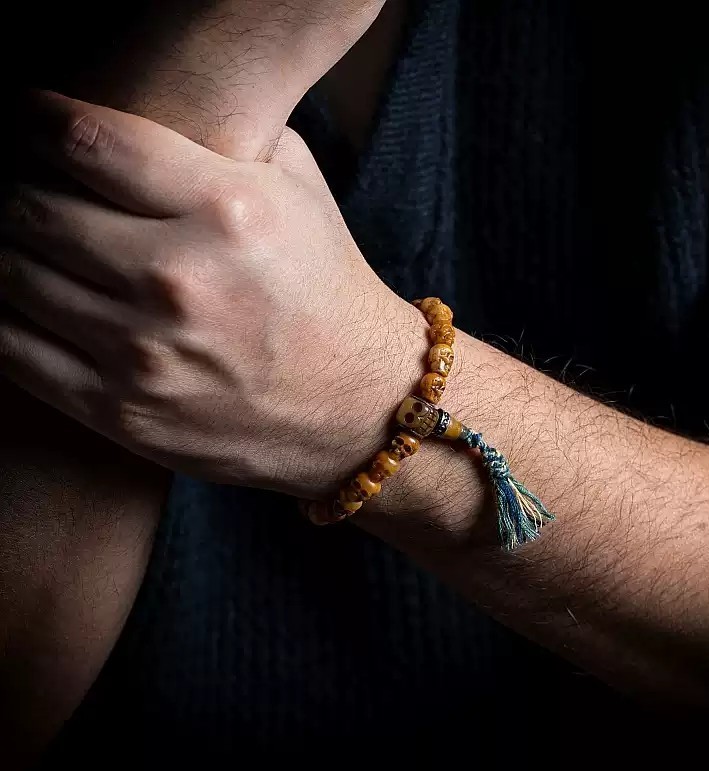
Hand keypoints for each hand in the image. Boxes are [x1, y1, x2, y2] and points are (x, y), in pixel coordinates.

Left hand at [0, 91, 426, 496]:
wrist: (359, 406)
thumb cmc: (326, 294)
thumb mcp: (301, 194)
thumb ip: (229, 137)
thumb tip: (150, 104)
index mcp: (229, 211)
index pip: (85, 142)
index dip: (33, 122)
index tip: (27, 125)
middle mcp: (180, 280)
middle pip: (32, 209)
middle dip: (18, 192)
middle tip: (31, 193)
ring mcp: (146, 354)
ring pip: (12, 277)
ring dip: (11, 253)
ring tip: (35, 250)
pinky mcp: (126, 413)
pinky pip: (16, 353)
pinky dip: (6, 319)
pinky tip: (30, 304)